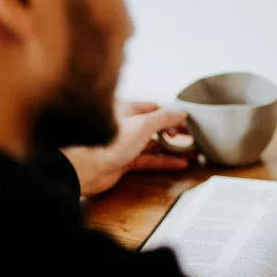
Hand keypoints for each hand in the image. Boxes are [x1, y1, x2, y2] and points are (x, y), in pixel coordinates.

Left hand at [62, 102, 189, 196]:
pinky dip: (164, 162)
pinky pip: (149, 160)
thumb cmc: (107, 142)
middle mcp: (126, 126)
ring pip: (154, 145)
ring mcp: (124, 145)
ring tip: (193, 151)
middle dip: (175, 132)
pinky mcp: (123, 162)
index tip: (186, 123)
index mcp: (128, 110)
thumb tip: (181, 113)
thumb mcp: (143, 124)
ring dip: (173, 149)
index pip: (155, 108)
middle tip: (193, 137)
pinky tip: (179, 164)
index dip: (171, 115)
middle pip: (155, 126)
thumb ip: (164, 117)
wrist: (84, 167)